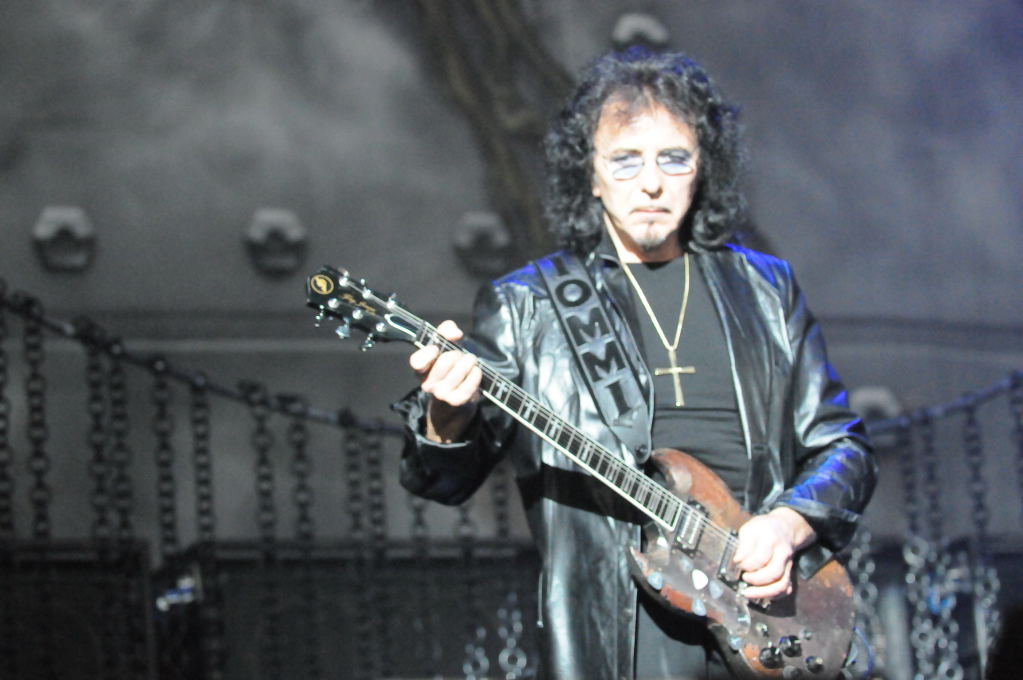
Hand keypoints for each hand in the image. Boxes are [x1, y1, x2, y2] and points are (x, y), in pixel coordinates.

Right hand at [408, 320, 481, 442]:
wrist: (459, 392)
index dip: (427, 354)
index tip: (437, 347)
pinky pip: (467, 387)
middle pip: (444, 363)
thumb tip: (456, 333)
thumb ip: (447, 330)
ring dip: (468, 363)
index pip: (417, 362)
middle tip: (461, 354)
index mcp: (422, 368)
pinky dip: (474, 376)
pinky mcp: (455, 401)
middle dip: (457, 354)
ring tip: (471, 360)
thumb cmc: (451, 362)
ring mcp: (441, 394)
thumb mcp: (446, 342)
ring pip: (457, 373)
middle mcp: (428, 383)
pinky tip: (476, 371)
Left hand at [733, 507, 814, 600]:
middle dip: (755, 579)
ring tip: (748, 593)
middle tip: (744, 577)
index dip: (746, 564)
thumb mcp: (749, 529)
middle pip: (773, 572)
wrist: (785, 528)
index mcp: (771, 539)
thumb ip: (743, 545)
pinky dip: (773, 595)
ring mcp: (788, 564)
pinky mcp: (790, 573)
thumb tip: (738, 560)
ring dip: (764, 592)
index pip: (760, 557)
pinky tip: (760, 594)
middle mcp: (782, 553)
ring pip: (782, 584)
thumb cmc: (763, 529)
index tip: (737, 563)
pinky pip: (786, 589)